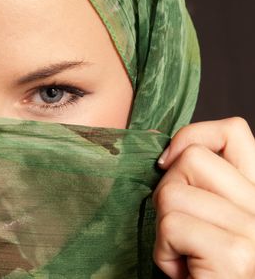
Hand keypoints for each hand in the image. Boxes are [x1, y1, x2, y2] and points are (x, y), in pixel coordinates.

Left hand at [153, 117, 254, 277]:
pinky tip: (184, 273)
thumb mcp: (209, 221)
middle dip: (168, 192)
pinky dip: (163, 252)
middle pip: (192, 158)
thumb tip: (167, 154)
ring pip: (172, 192)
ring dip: (164, 229)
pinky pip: (171, 225)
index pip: (233, 132)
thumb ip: (202, 188)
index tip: (166, 162)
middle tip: (180, 230)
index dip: (192, 135)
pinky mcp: (234, 255)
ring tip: (184, 255)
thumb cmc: (207, 270)